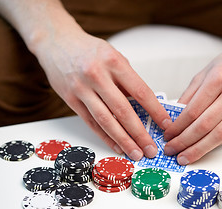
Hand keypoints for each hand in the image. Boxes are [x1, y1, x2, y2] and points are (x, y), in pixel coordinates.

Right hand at [34, 25, 170, 160]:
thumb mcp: (113, 57)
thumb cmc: (89, 50)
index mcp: (114, 62)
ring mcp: (82, 89)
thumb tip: (142, 107)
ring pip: (106, 120)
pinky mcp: (70, 99)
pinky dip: (105, 137)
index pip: (140, 91)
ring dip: (123, 140)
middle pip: (123, 110)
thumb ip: (127, 80)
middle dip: (139, 133)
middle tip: (151, 149)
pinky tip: (116, 146)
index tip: (165, 124)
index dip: (155, 111)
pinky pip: (91, 122)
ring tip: (135, 153)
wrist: (56, 42)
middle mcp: (97, 75)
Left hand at [163, 43, 221, 164]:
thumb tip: (175, 116)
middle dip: (185, 142)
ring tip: (185, 157)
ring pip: (219, 135)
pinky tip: (203, 148)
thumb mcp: (206, 71)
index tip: (168, 134)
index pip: (193, 111)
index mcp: (218, 79)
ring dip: (199, 149)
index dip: (178, 127)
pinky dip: (215, 143)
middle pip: (205, 126)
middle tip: (172, 150)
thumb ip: (190, 94)